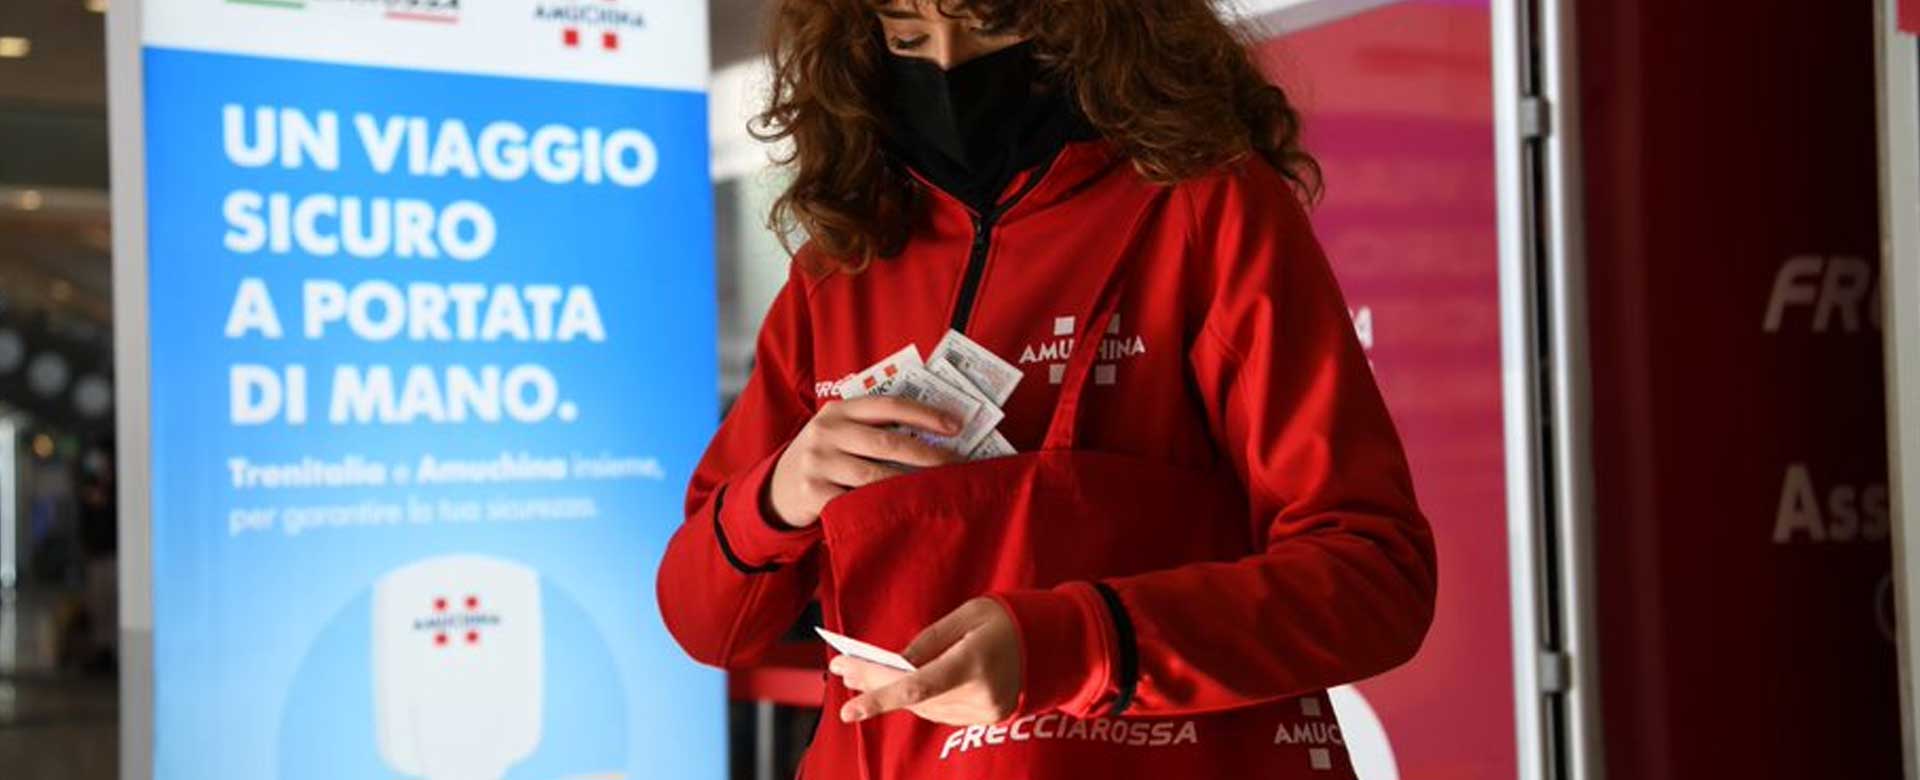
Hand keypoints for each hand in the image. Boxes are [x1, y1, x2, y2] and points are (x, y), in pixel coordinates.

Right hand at [765, 396, 962, 528]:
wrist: (778, 487)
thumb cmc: (827, 456)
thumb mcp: (841, 431)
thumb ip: (874, 427)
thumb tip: (936, 434)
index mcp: (839, 409)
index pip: (888, 405)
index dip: (925, 414)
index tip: (957, 425)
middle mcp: (827, 431)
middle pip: (887, 443)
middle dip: (928, 455)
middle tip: (958, 465)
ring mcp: (818, 462)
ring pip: (875, 476)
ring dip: (912, 485)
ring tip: (940, 489)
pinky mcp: (814, 493)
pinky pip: (857, 501)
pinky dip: (885, 506)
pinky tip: (906, 510)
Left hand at [831, 598, 1022, 725]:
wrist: (1059, 644)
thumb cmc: (1010, 619)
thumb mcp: (969, 614)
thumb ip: (931, 640)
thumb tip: (896, 662)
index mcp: (974, 663)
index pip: (918, 687)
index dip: (880, 698)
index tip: (848, 706)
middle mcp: (979, 694)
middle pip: (915, 697)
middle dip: (875, 684)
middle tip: (842, 669)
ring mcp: (985, 711)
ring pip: (924, 708)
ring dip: (893, 692)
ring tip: (861, 674)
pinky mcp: (988, 718)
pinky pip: (941, 711)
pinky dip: (918, 698)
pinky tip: (898, 683)